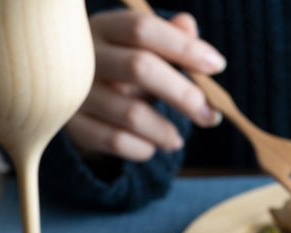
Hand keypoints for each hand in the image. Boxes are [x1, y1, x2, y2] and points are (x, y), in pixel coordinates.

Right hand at [65, 10, 226, 162]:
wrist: (77, 104)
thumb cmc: (121, 71)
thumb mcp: (143, 50)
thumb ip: (168, 37)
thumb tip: (188, 25)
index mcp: (104, 28)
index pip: (143, 28)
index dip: (183, 47)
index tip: (217, 66)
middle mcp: (84, 57)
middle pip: (140, 67)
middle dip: (184, 95)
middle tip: (210, 116)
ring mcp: (75, 92)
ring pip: (132, 113)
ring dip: (166, 131)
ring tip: (177, 139)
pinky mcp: (73, 126)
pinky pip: (117, 141)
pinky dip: (144, 149)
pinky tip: (152, 146)